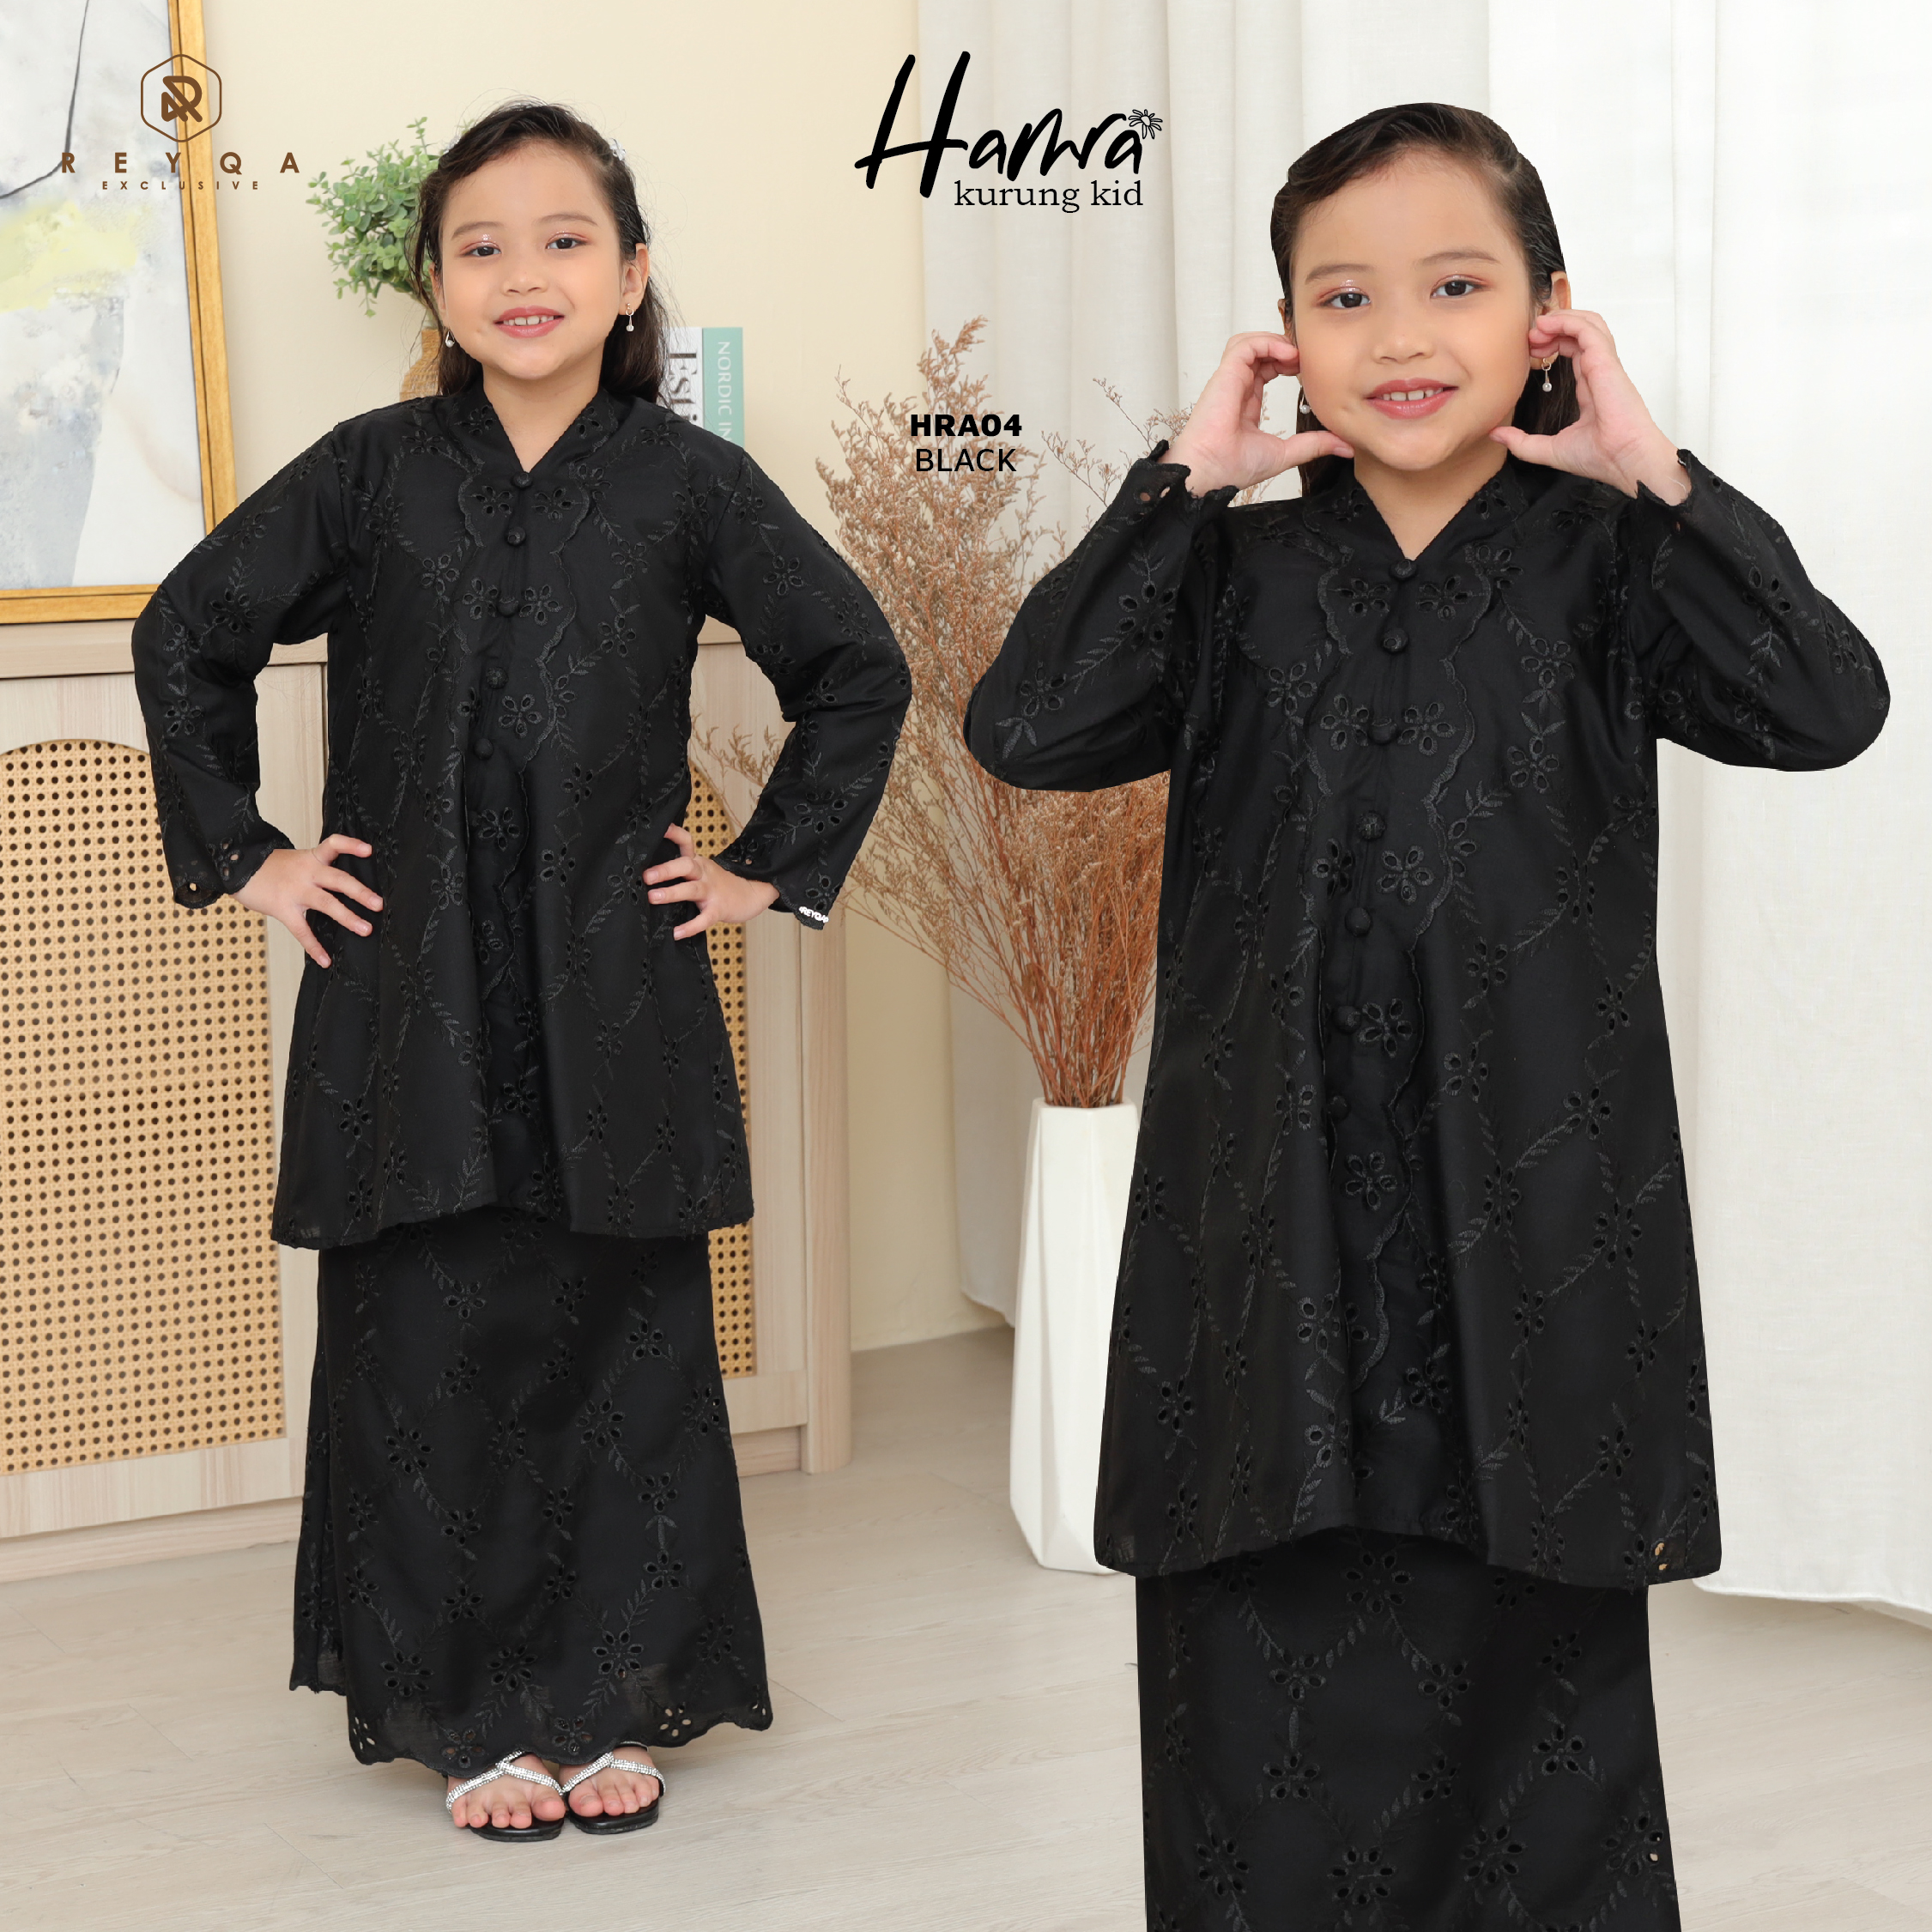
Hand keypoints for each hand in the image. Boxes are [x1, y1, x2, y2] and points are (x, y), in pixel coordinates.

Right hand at [231, 834, 381, 967]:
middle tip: (378, 904)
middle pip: (338, 879)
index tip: (369, 850)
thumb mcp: (296, 860)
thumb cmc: (269, 867)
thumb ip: (317, 868)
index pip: (333, 845)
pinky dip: (314, 947)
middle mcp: (306, 873)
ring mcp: (295, 891)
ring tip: (365, 929)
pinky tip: (325, 960)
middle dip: (360, 892)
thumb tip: (343, 885)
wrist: (235, 869)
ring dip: (348, 917)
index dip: (351, 845)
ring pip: (326, 903)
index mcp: (311, 858)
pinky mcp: (283, 909)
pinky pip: (302, 930)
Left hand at [645, 823, 779, 938]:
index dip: (673, 834)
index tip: (659, 829)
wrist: (750, 895)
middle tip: (646, 876)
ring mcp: (712, 891)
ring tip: (653, 897)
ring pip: (692, 889)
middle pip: (686, 865)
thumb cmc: (719, 884)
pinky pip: (704, 919)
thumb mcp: (702, 870)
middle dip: (666, 869)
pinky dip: (690, 927)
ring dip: (672, 893)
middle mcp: (704, 873)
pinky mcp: (718, 909)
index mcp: (698, 862)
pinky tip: (677, 933)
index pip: (686, 842)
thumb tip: (646, 874)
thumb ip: (681, 869)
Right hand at [1163, 333, 1353, 495]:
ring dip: (1274, 341)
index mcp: (1246, 402)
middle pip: (1258, 350)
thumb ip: (1313, 445)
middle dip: (1284, 347)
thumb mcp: (1285, 453)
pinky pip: (1245, 345)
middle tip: (1305, 358)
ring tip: (1295, 354)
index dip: (1286, 361)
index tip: (1305, 370)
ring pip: (1248, 342)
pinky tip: (1287, 356)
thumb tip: (1345, 447)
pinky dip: (1267, 343)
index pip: (1264, 368)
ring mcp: (1229, 380)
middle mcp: (1236, 387)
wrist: (1210, 473)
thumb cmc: (1232, 468)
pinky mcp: (1225, 376)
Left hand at [1490, 309, 1689, 502]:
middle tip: (1530, 337)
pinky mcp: (1606, 362)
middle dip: (1554, 327)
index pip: (1575, 350)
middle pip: (1580, 332)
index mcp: (1591, 386)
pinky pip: (1589, 330)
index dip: (1552, 343)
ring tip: (1538, 326)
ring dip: (1561, 318)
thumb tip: (1497, 435)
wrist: (1623, 460)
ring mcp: (1605, 364)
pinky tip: (1548, 325)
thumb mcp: (1549, 450)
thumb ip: (1522, 442)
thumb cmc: (1600, 457)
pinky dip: (1568, 321)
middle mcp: (1599, 371)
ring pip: (1589, 324)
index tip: (1531, 351)